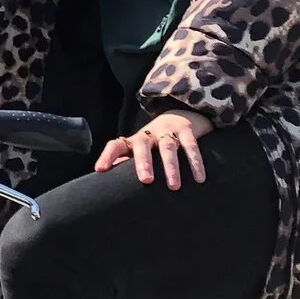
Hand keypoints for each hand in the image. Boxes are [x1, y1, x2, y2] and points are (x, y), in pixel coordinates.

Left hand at [96, 107, 211, 187]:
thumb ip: (126, 162)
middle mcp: (149, 133)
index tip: (100, 170)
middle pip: (143, 145)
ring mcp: (168, 130)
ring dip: (171, 167)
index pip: (116, 145)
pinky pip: (191, 147)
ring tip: (174, 187)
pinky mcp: (187, 129)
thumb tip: (107, 181)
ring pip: (168, 147)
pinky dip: (195, 162)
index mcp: (135, 140)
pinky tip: (199, 179)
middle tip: (146, 180)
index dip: (108, 156)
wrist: (183, 111)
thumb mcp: (141, 149)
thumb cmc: (157, 140)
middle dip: (144, 162)